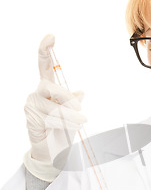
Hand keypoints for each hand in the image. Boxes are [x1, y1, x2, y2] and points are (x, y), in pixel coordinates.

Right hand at [23, 34, 86, 180]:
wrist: (53, 153)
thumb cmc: (62, 131)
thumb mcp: (72, 114)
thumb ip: (73, 102)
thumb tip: (80, 92)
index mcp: (47, 89)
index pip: (44, 66)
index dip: (45, 51)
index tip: (51, 36)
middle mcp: (37, 95)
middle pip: (50, 87)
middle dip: (67, 98)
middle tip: (80, 111)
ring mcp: (32, 107)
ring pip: (54, 106)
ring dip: (70, 116)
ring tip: (80, 122)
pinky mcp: (32, 120)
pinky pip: (51, 118)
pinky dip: (64, 123)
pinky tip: (70, 128)